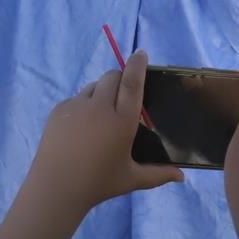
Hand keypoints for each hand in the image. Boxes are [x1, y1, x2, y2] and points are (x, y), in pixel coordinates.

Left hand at [27, 50, 182, 212]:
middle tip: (125, 90)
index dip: (137, 65)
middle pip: (112, 77)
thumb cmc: (99, 183)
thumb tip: (182, 177)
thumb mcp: (132, 179)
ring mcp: (76, 105)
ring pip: (93, 86)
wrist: (57, 186)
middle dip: (120, 77)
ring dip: (103, 90)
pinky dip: (85, 103)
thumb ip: (159, 174)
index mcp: (122, 121)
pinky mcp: (59, 109)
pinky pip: (76, 98)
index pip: (132, 83)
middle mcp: (100, 107)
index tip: (141, 53)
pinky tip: (85, 124)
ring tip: (105, 111)